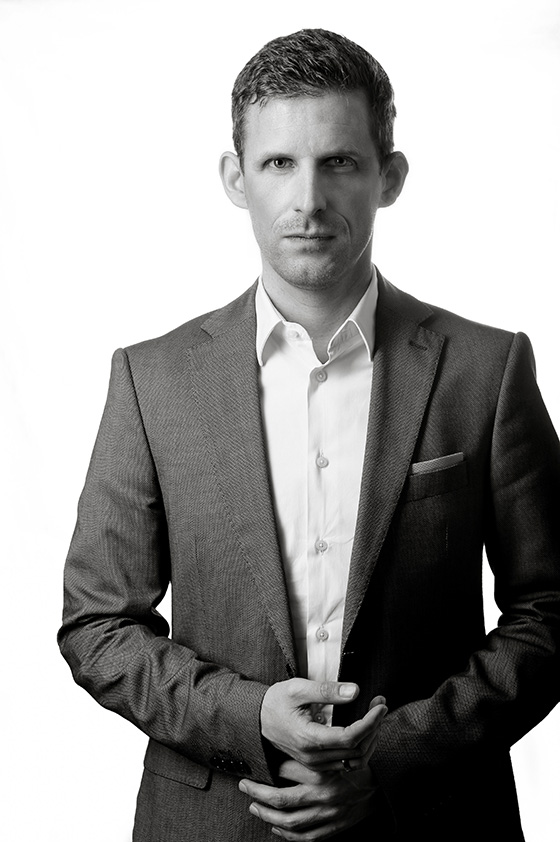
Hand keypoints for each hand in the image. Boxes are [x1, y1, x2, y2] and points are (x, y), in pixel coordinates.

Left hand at [240, 757, 377, 839]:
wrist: (383, 785)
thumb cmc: (355, 762)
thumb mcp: (334, 747)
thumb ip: (311, 750)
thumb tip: (284, 747)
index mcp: (323, 772)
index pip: (284, 770)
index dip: (267, 767)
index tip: (254, 763)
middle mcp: (323, 795)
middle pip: (281, 800)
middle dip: (258, 794)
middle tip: (244, 785)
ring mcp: (328, 815)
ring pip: (289, 822)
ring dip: (268, 816)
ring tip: (254, 807)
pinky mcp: (333, 828)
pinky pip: (305, 837)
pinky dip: (287, 835)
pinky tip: (276, 828)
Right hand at [260, 679, 386, 770]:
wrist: (255, 720)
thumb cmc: (276, 701)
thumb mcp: (297, 688)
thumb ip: (326, 690)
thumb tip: (355, 691)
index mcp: (309, 738)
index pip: (351, 737)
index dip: (371, 722)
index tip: (380, 705)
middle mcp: (314, 757)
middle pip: (357, 750)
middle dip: (375, 727)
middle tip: (380, 704)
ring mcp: (316, 764)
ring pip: (355, 760)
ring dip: (370, 739)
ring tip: (375, 716)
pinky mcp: (318, 765)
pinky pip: (347, 762)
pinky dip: (360, 747)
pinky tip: (363, 729)